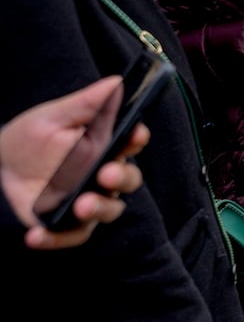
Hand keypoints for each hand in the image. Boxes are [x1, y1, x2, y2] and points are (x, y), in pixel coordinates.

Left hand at [1, 77, 148, 249]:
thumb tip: (117, 82)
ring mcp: (87, 202)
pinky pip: (69, 236)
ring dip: (98, 209)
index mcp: (105, 148)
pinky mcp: (66, 226)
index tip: (135, 134)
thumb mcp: (54, 117)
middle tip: (107, 174)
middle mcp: (103, 177)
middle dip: (122, 177)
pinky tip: (34, 235)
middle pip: (127, 180)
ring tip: (81, 206)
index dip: (136, 139)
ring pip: (108, 210)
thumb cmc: (29, 141)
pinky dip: (54, 239)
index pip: (130, 144)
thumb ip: (86, 104)